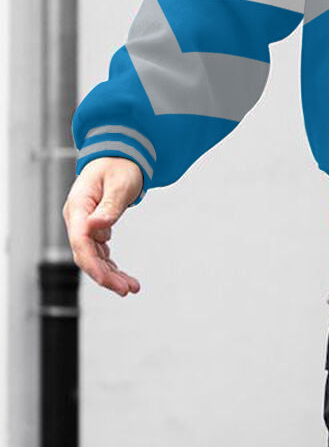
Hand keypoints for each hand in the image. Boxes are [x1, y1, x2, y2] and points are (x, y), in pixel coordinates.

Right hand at [63, 158, 143, 297]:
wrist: (120, 157)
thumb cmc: (119, 166)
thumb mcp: (119, 183)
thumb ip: (109, 206)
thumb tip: (95, 228)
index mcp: (78, 207)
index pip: (81, 242)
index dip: (93, 265)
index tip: (110, 281)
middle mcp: (78, 219)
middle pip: (85, 255)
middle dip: (105, 276)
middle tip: (128, 290)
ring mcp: (84, 226)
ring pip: (93, 258)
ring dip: (110, 275)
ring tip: (132, 288)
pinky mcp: (94, 230)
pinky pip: (100, 253)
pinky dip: (112, 267)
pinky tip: (126, 278)